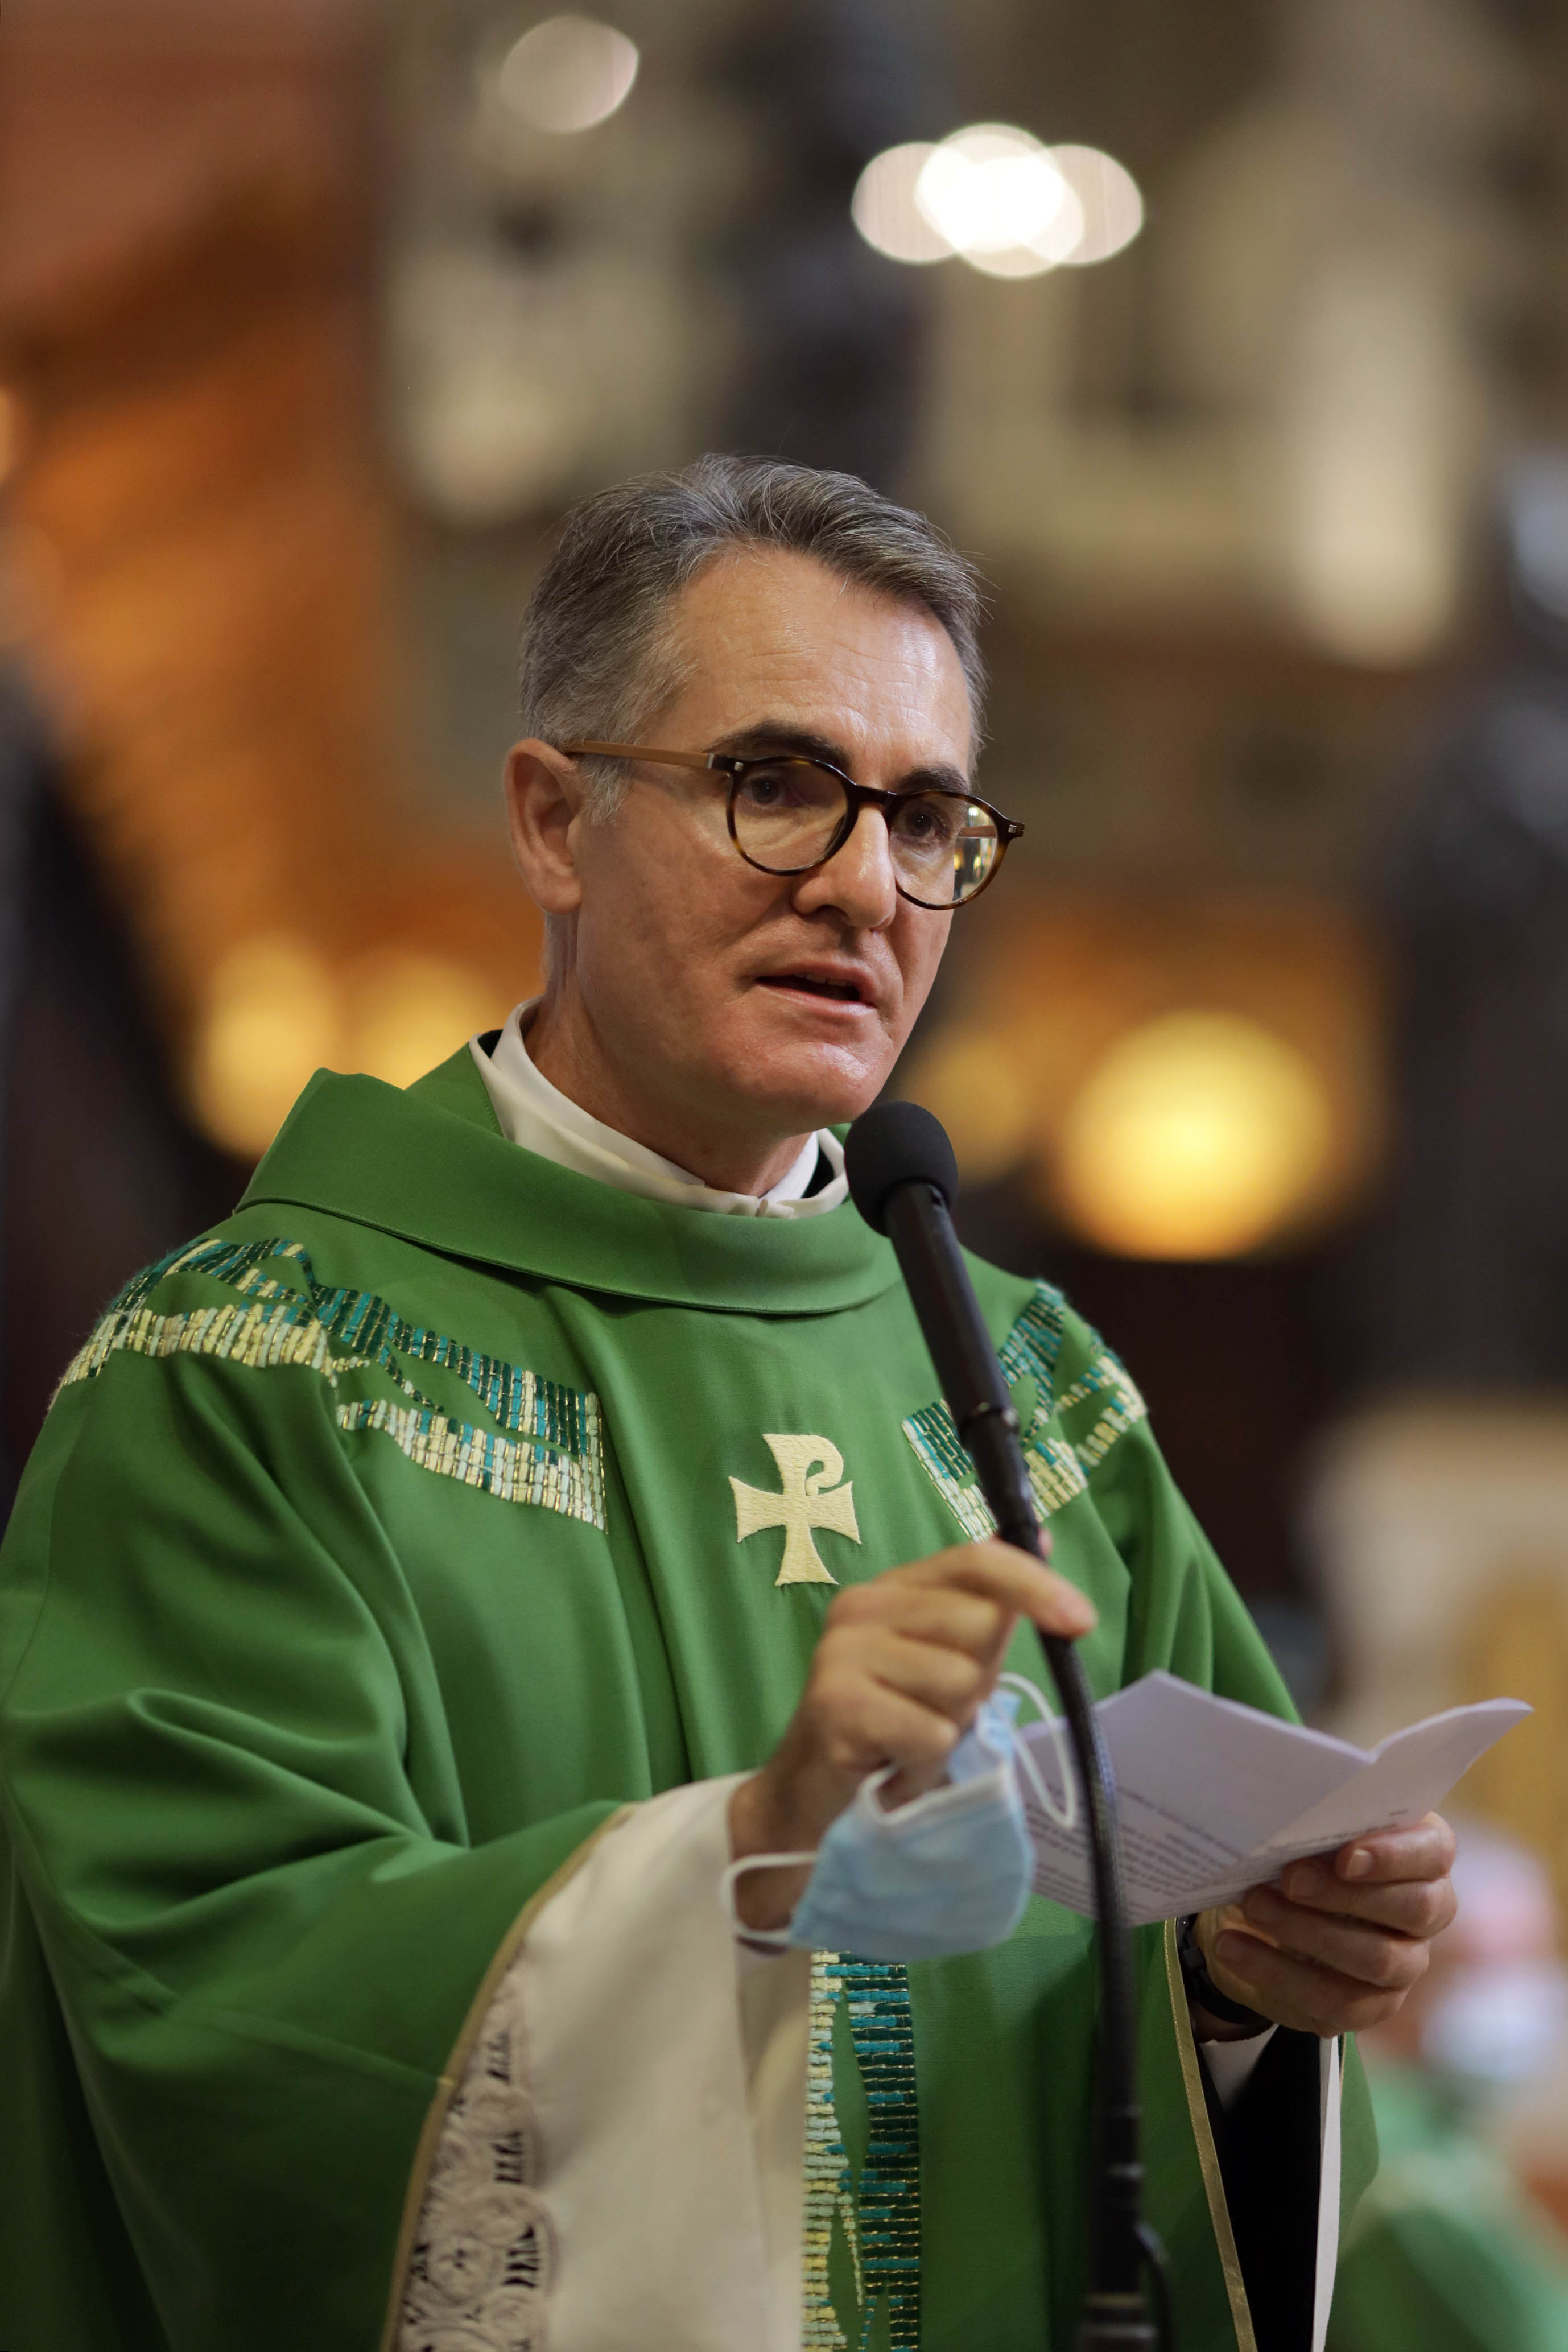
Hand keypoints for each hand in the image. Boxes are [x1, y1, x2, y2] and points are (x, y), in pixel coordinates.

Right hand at [727, 1538, 1095, 1931]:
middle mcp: (862, 1606)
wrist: (811, 1800)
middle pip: (979, 1625)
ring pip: (960, 1682)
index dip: (1033, 1584)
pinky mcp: (836, 1706)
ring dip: (950, 1728)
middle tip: (934, 1711)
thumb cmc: (891, 1727)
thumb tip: (1046, 1540)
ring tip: (910, 1740)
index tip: (1081, 1620)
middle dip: (978, 1680)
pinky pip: (930, 1734)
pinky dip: (924, 1766)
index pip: (974, 1560)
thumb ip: (989, 1607)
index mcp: (893, 1587)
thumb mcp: (946, 1661)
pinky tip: (893, 1769)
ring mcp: (843, 1653)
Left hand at [1192, 1813, 1457, 2040]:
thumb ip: (1315, 1820)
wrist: (1273, 1911)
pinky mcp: (1371, 2005)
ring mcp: (1406, 1963)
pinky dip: (1276, 1973)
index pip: (1433, 1852)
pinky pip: (1336, 2001)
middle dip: (1345, 1894)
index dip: (1394, 1856)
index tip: (1344, 1856)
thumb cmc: (1305, 1852)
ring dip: (1306, 1931)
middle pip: (1413, 1908)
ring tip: (1253, 1906)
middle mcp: (1426, 1911)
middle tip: (1289, 1879)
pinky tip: (1234, 1948)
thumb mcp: (1311, 1830)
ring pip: (1376, 1959)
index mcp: (1423, 1854)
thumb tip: (1285, 1815)